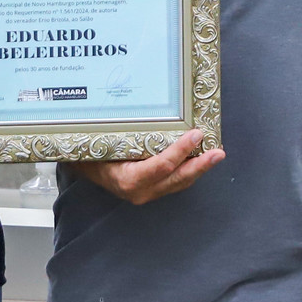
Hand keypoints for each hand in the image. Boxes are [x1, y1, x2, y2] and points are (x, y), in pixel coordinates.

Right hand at [69, 129, 224, 205]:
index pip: (161, 166)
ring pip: (179, 183)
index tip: (195, 134)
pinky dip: (190, 171)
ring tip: (215, 155)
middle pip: (176, 179)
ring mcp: (147, 193)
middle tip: (217, 152)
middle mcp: (139, 191)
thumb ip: (124, 134)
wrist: (84, 169)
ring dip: (199, 169)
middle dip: (200, 166)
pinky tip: (201, 159)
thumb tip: (141, 108)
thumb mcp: (105, 142)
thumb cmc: (93, 152)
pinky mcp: (153, 191)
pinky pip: (175, 182)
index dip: (180, 151)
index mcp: (127, 179)